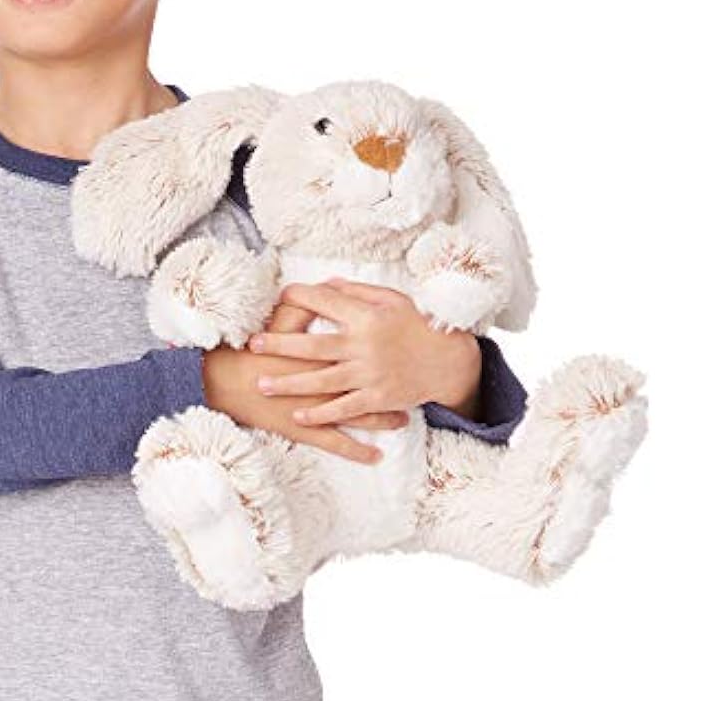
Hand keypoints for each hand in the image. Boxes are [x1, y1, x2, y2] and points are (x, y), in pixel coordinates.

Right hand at [202, 297, 408, 464]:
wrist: (224, 383)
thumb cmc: (250, 352)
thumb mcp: (277, 322)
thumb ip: (303, 306)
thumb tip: (326, 290)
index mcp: (320, 352)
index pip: (357, 349)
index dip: (382, 349)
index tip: (404, 349)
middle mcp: (324, 381)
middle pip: (365, 384)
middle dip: (390, 387)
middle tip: (411, 387)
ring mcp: (316, 408)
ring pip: (357, 415)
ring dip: (381, 420)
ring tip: (401, 420)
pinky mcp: (304, 430)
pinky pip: (336, 443)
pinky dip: (356, 451)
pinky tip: (375, 457)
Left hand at [245, 279, 482, 426]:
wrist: (448, 361)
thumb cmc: (416, 325)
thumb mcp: (391, 299)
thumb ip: (356, 292)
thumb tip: (324, 284)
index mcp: (367, 316)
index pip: (325, 302)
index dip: (300, 297)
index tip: (279, 297)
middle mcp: (365, 345)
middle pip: (314, 345)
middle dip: (280, 345)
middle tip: (252, 345)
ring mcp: (370, 374)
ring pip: (322, 380)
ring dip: (290, 383)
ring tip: (263, 384)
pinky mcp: (377, 398)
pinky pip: (344, 408)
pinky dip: (320, 414)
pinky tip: (298, 416)